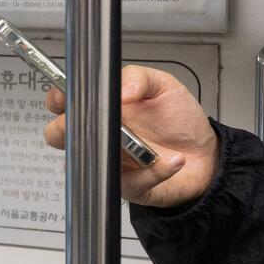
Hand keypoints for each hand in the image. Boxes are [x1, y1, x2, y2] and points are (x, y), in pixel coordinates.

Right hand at [43, 66, 218, 208]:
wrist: (206, 153)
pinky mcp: (129, 186)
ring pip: (85, 162)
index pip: (62, 103)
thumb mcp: (162, 85)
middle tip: (93, 120)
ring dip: (107, 149)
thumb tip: (120, 90)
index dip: (57, 99)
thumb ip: (138, 77)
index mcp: (102, 109)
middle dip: (63, 129)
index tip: (66, 96)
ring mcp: (110, 161)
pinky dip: (155, 171)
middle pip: (58, 135)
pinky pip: (131, 181)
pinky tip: (172, 160)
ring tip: (136, 143)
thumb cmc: (179, 120)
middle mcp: (100, 136)